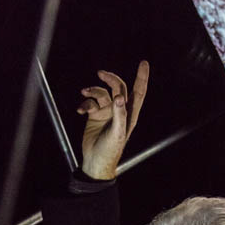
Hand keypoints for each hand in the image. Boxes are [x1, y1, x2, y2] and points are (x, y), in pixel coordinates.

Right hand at [77, 60, 148, 179]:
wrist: (95, 161)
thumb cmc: (110, 151)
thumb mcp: (117, 133)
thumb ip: (119, 114)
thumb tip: (120, 96)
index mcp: (130, 114)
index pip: (138, 92)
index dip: (141, 77)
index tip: (143, 63)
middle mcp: (119, 111)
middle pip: (118, 87)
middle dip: (110, 79)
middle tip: (101, 73)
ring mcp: (107, 112)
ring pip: (101, 93)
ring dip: (92, 91)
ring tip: (85, 93)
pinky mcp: (95, 115)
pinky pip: (90, 103)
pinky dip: (85, 104)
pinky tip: (81, 111)